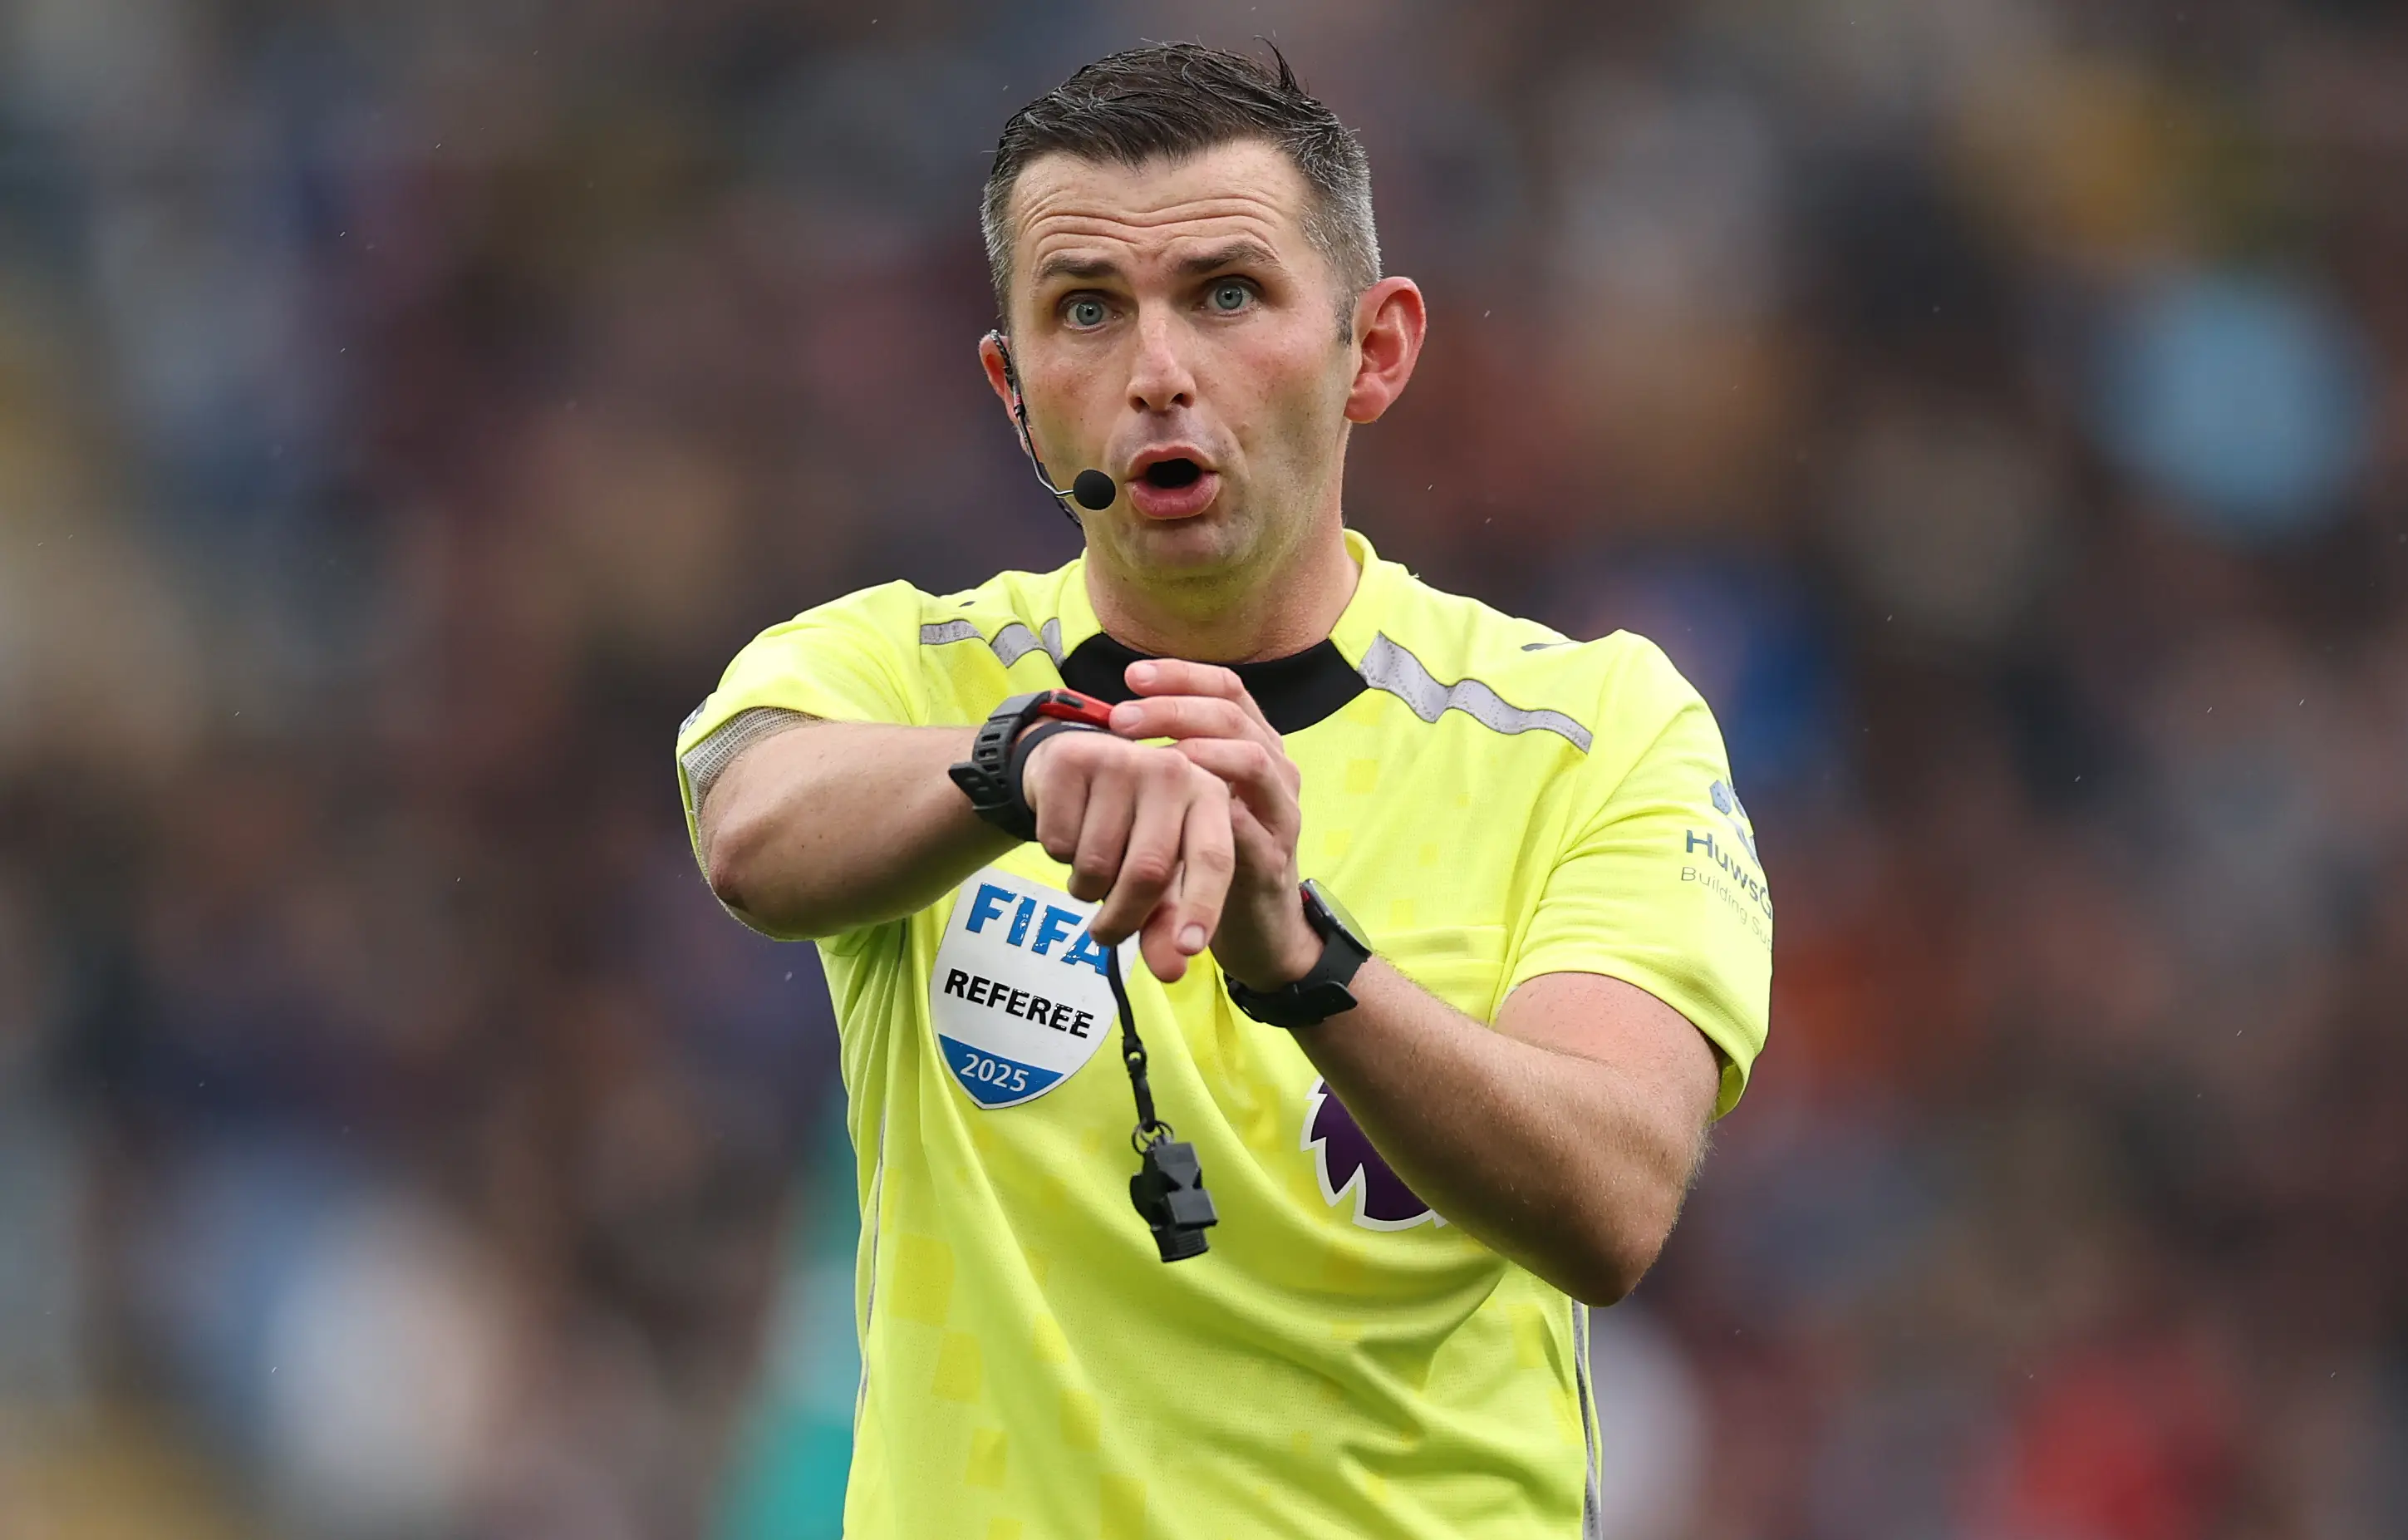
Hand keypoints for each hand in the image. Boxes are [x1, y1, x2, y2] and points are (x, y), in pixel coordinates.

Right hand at [1019, 727, 1234, 983]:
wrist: (1074, 766)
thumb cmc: (1129, 827)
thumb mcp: (1159, 877)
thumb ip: (1166, 925)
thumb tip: (1172, 972)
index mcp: (1209, 796)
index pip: (1214, 858)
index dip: (1203, 906)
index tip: (1189, 950)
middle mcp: (1172, 769)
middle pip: (1148, 871)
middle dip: (1122, 917)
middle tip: (1106, 934)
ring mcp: (1120, 759)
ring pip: (1096, 861)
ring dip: (1085, 888)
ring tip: (1090, 870)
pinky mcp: (1071, 760)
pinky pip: (1058, 841)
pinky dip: (1058, 856)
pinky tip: (1069, 832)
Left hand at [1104, 660, 1321, 991]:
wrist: (1263, 935)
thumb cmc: (1217, 858)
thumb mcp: (1198, 800)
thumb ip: (1174, 760)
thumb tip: (1116, 715)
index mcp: (1257, 748)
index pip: (1227, 690)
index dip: (1182, 677)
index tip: (1132, 676)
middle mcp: (1277, 773)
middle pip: (1233, 716)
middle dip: (1175, 710)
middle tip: (1121, 718)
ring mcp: (1280, 816)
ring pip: (1253, 760)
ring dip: (1197, 751)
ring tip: (1148, 758)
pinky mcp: (1271, 863)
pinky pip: (1248, 826)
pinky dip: (1210, 812)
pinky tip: (1172, 812)